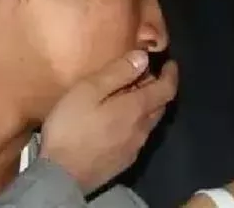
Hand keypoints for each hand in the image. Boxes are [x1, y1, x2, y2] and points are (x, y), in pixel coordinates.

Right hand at [39, 50, 177, 193]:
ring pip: (149, 122)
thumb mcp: (89, 90)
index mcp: (137, 108)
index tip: (170, 64)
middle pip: (160, 105)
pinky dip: (136, 122)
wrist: (62, 175)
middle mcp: (142, 128)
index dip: (171, 74)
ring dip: (147, 106)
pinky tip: (119, 122)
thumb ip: (117, 72)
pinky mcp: (124, 161)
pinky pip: (138, 136)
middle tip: (146, 76)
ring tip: (132, 96)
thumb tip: (143, 57)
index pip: (166, 89)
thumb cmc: (72, 127)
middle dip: (158, 88)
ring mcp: (134, 147)